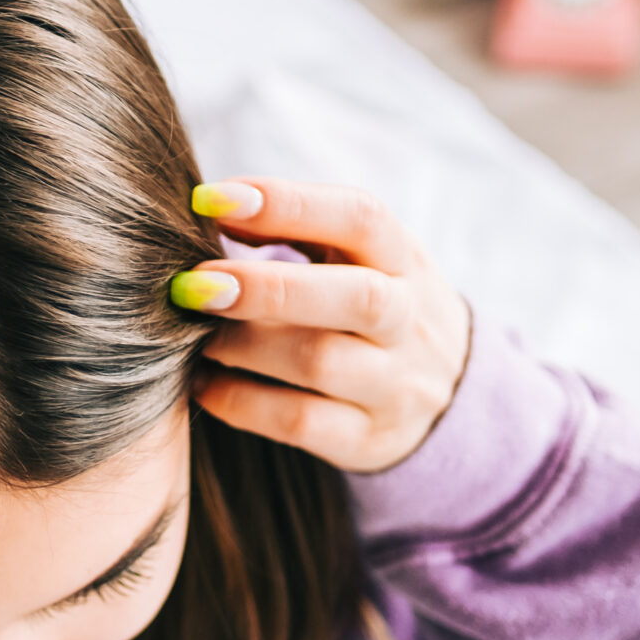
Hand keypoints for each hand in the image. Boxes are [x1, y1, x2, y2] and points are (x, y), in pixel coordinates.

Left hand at [172, 178, 472, 474]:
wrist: (447, 395)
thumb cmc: (372, 306)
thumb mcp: (356, 257)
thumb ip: (294, 226)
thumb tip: (212, 205)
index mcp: (404, 260)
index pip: (361, 219)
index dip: (288, 204)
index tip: (212, 200)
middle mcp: (410, 322)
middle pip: (357, 298)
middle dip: (268, 288)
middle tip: (193, 285)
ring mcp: (395, 386)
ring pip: (320, 363)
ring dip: (242, 346)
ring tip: (195, 335)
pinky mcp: (368, 439)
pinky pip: (298, 422)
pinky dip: (239, 400)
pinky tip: (204, 383)